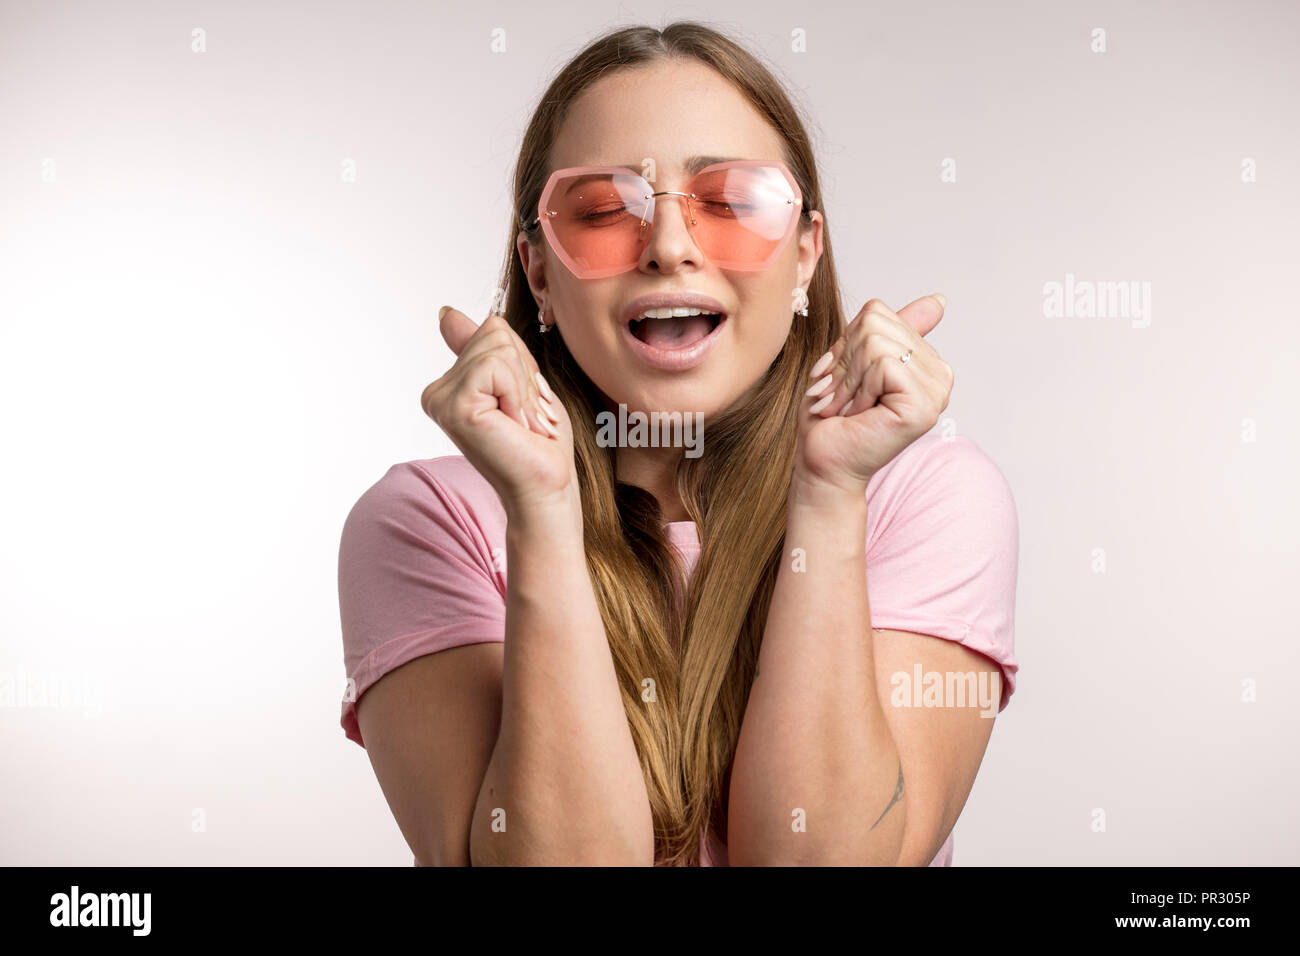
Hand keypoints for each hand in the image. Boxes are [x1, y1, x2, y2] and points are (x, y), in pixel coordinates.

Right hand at [420, 308, 575, 514]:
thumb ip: (484, 350)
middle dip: (524, 374)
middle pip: (496, 333)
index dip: (523, 364)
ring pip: (500, 348)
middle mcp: (437, 391)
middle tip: (523, 417)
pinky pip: (499, 365)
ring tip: (519, 423)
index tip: (520, 405)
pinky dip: (520, 394)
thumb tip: (446, 313)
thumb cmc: (538, 443)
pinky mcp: (455, 406)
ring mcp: (441, 399)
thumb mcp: (517, 382)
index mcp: (449, 384)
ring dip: (525, 388)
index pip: (492, 330)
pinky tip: (513, 425)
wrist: (545, 487)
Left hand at [794, 295, 952, 495]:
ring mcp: (937, 390)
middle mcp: (939, 373)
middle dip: (845, 362)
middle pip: (875, 324)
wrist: (823, 463)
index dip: (845, 345)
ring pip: (877, 343)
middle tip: (840, 397)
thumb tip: (940, 301)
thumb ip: (889, 330)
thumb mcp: (853, 361)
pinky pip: (883, 364)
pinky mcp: (925, 405)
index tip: (842, 380)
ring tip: (848, 407)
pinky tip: (860, 414)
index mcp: (925, 359)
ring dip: (848, 380)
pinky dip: (858, 390)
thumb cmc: (830, 417)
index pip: (877, 314)